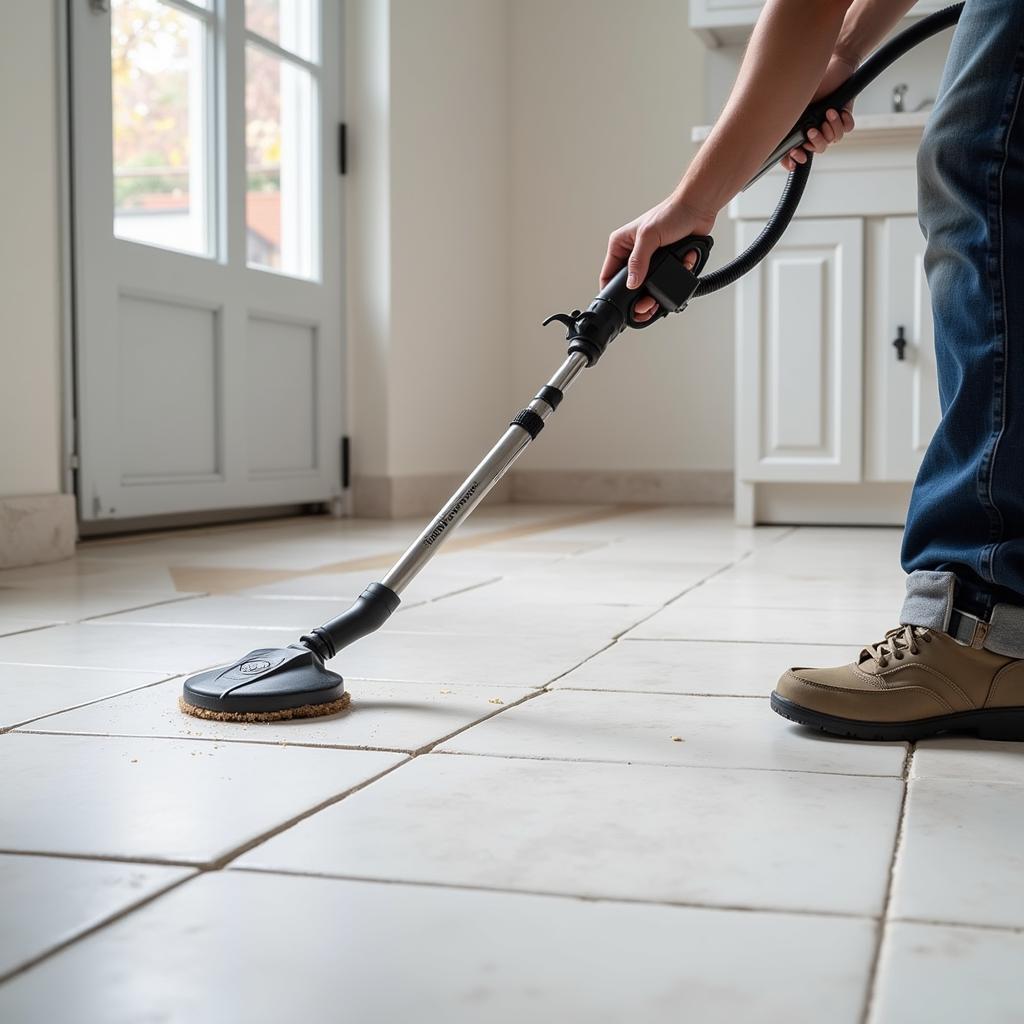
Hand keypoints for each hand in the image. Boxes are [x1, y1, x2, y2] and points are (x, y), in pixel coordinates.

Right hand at [600, 193, 715, 322]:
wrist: (697, 208)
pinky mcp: (666, 262)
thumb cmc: (672, 212)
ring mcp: (650, 259)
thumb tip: (631, 283)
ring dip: (662, 286)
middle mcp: (633, 254)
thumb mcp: (649, 236)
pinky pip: (669, 278)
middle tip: (647, 304)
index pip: (608, 274)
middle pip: (630, 285)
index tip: (621, 306)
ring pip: (650, 286)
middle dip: (641, 297)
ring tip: (668, 281)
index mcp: (621, 245)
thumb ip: (638, 261)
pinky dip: (679, 273)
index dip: (612, 292)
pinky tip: (683, 261)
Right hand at [781, 52, 856, 170]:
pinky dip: (844, 122)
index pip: (793, 151)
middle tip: (813, 130)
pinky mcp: (844, 115)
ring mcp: (829, 122)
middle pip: (817, 149)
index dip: (795, 159)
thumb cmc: (809, 79)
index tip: (797, 157)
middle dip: (816, 142)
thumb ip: (782, 122)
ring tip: (829, 112)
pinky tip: (839, 110)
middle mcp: (813, 127)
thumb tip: (769, 138)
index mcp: (797, 127)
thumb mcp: (792, 103)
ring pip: (833, 139)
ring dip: (831, 128)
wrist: (833, 62)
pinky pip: (846, 129)